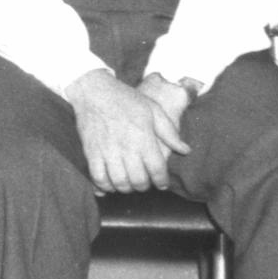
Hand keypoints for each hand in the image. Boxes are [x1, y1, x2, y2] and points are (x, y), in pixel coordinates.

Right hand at [65, 68, 189, 192]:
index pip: (157, 170)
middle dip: (144, 186)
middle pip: (138, 181)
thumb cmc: (126, 99)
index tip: (161, 183)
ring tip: (129, 183)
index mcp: (144, 137)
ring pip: (119, 182)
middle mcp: (126, 147)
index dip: (161, 181)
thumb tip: (186, 150)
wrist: (93, 90)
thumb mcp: (153, 109)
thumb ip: (170, 132)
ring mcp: (107, 150)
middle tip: (144, 182)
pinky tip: (110, 183)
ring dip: (126, 188)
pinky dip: (104, 185)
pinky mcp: (91, 151)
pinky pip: (98, 177)